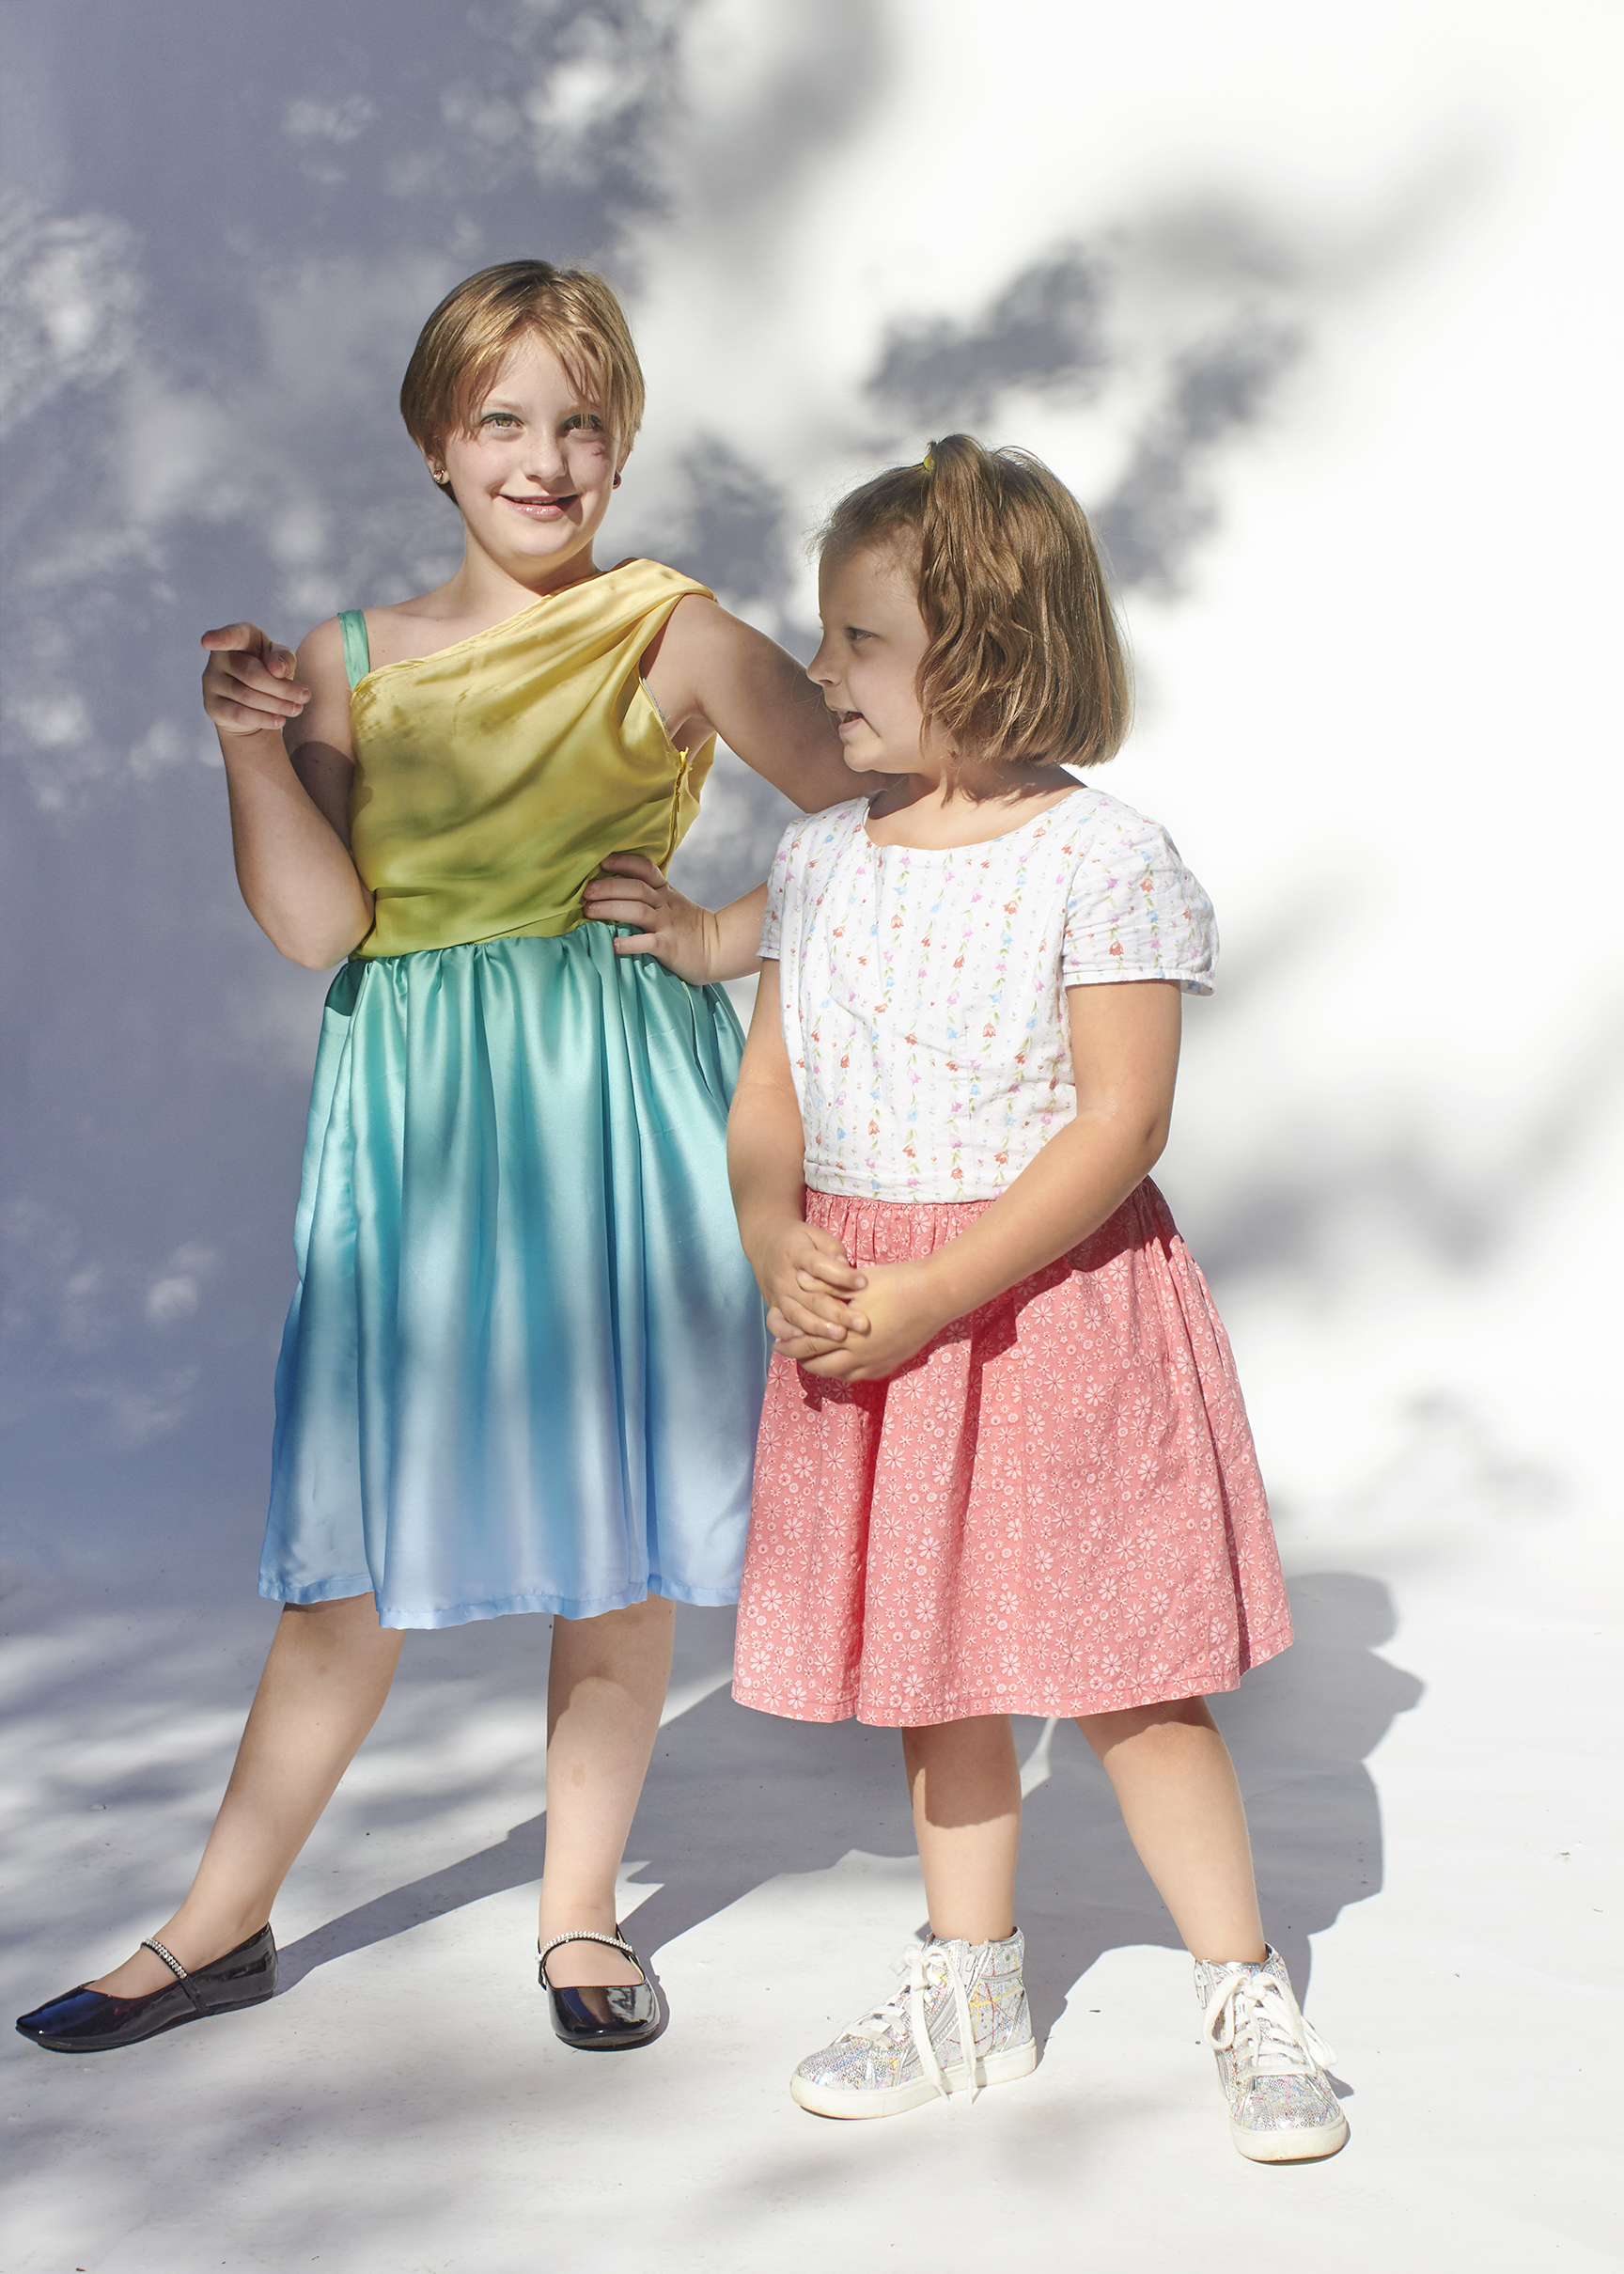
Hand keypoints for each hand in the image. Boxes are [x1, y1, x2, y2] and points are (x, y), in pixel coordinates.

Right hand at [202, 623, 309, 738]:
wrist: (256, 703)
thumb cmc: (271, 670)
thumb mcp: (282, 660)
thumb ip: (283, 658)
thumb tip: (276, 669)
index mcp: (239, 638)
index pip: (231, 636)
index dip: (220, 638)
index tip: (207, 641)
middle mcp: (219, 657)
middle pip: (252, 675)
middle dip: (283, 689)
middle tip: (305, 697)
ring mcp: (211, 681)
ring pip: (248, 697)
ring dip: (278, 705)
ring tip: (297, 709)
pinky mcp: (212, 705)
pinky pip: (240, 714)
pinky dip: (265, 719)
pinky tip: (280, 721)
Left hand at [583, 852, 717, 980]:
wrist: (719, 949)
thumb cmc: (689, 928)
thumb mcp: (673, 903)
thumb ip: (650, 895)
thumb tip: (612, 889)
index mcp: (665, 892)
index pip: (645, 869)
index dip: (623, 862)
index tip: (602, 862)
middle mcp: (665, 905)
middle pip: (636, 889)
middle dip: (608, 887)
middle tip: (586, 892)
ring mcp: (668, 926)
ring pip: (638, 911)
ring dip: (611, 909)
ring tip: (590, 912)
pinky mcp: (670, 947)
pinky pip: (649, 943)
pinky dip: (630, 943)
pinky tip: (614, 945)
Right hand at [750, 1217, 866, 1346]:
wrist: (764, 1242)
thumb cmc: (799, 1240)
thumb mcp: (816, 1235)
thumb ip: (832, 1250)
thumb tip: (846, 1267)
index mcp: (798, 1254)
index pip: (820, 1266)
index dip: (842, 1276)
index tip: (863, 1283)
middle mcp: (786, 1277)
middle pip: (812, 1298)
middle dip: (838, 1313)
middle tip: (862, 1323)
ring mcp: (778, 1294)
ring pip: (797, 1315)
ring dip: (819, 1328)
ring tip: (841, 1335)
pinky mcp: (772, 1306)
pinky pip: (776, 1324)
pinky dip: (787, 1334)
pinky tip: (804, 1340)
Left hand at [786, 1260, 950, 1382]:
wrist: (937, 1295)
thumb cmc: (897, 1283)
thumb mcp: (857, 1282)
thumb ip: (825, 1286)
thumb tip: (798, 1280)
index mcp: (847, 1335)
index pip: (808, 1345)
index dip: (789, 1344)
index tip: (776, 1342)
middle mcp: (860, 1356)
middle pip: (820, 1366)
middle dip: (802, 1360)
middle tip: (791, 1352)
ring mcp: (877, 1363)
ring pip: (840, 1375)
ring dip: (824, 1367)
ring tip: (815, 1356)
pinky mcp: (891, 1364)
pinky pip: (861, 1376)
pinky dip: (845, 1371)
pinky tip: (843, 1360)